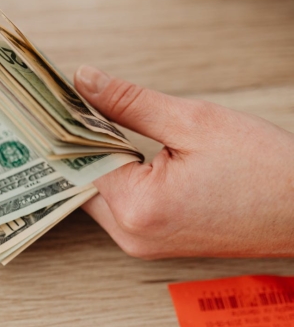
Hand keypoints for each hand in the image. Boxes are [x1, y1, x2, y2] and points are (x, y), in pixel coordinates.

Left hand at [74, 65, 293, 258]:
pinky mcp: (152, 243)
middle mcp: (131, 235)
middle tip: (78, 105)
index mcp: (137, 208)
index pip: (80, 161)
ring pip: (99, 195)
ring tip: (105, 123)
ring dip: (101, 161)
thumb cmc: (264, 169)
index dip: (71, 126)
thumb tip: (85, 82)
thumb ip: (130, 102)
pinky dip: (119, 179)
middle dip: (82, 144)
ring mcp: (140, 244)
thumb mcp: (194, 121)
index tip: (62, 99)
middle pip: (83, 182)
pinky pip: (119, 207)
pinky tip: (128, 151)